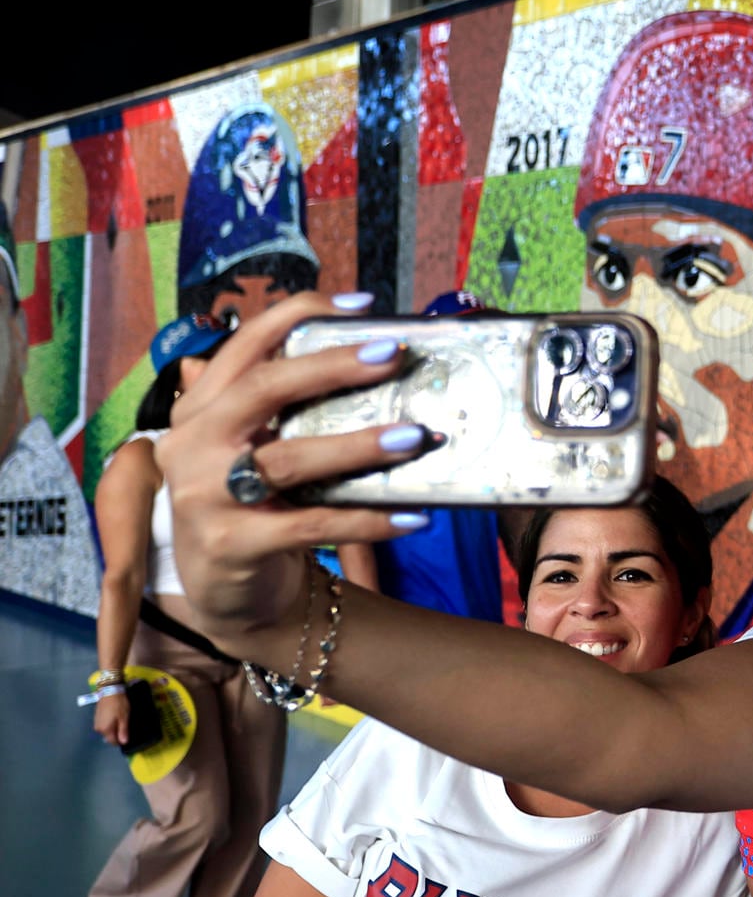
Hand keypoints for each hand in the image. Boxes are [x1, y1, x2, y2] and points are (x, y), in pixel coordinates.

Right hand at [92, 693, 129, 745]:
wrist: (109, 691)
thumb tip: (124, 743)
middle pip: (109, 737)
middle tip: (126, 727)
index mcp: (105, 730)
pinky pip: (104, 725)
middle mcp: (98, 729)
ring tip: (121, 721)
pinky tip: (115, 718)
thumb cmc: (119, 705)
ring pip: (106, 731)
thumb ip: (123, 731)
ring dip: (113, 729)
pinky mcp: (96, 717)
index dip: (121, 741)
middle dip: (117, 734)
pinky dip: (110, 724)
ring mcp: (96, 723)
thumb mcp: (124, 718)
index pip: (112, 742)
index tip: (128, 736)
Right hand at [153, 293, 429, 654]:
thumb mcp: (257, 448)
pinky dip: (366, 520)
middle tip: (393, 356)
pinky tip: (412, 516)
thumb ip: (291, 410)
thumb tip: (376, 363)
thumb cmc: (255, 503)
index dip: (299, 316)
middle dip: (332, 367)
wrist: (226, 590)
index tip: (363, 306)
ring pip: (290, 459)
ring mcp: (204, 496)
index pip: (245, 345)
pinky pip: (310, 526)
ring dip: (360, 445)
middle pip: (264, 389)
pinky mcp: (230, 545)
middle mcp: (193, 443)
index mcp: (201, 407)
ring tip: (416, 437)